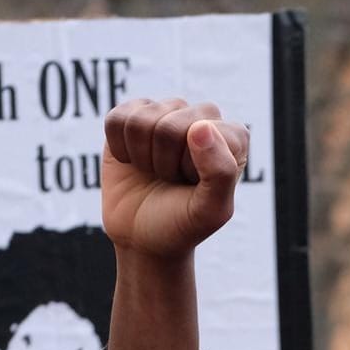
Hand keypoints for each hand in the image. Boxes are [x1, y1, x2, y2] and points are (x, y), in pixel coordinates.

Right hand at [102, 99, 248, 257]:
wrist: (144, 236)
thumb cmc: (183, 223)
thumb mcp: (210, 210)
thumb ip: (220, 171)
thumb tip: (202, 125)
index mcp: (233, 136)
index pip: (200, 131)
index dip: (186, 165)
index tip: (192, 184)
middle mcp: (204, 117)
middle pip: (168, 125)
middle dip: (162, 162)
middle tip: (170, 179)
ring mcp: (169, 112)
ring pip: (140, 121)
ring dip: (141, 156)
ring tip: (155, 171)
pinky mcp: (135, 115)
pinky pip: (116, 119)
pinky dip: (119, 147)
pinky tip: (133, 161)